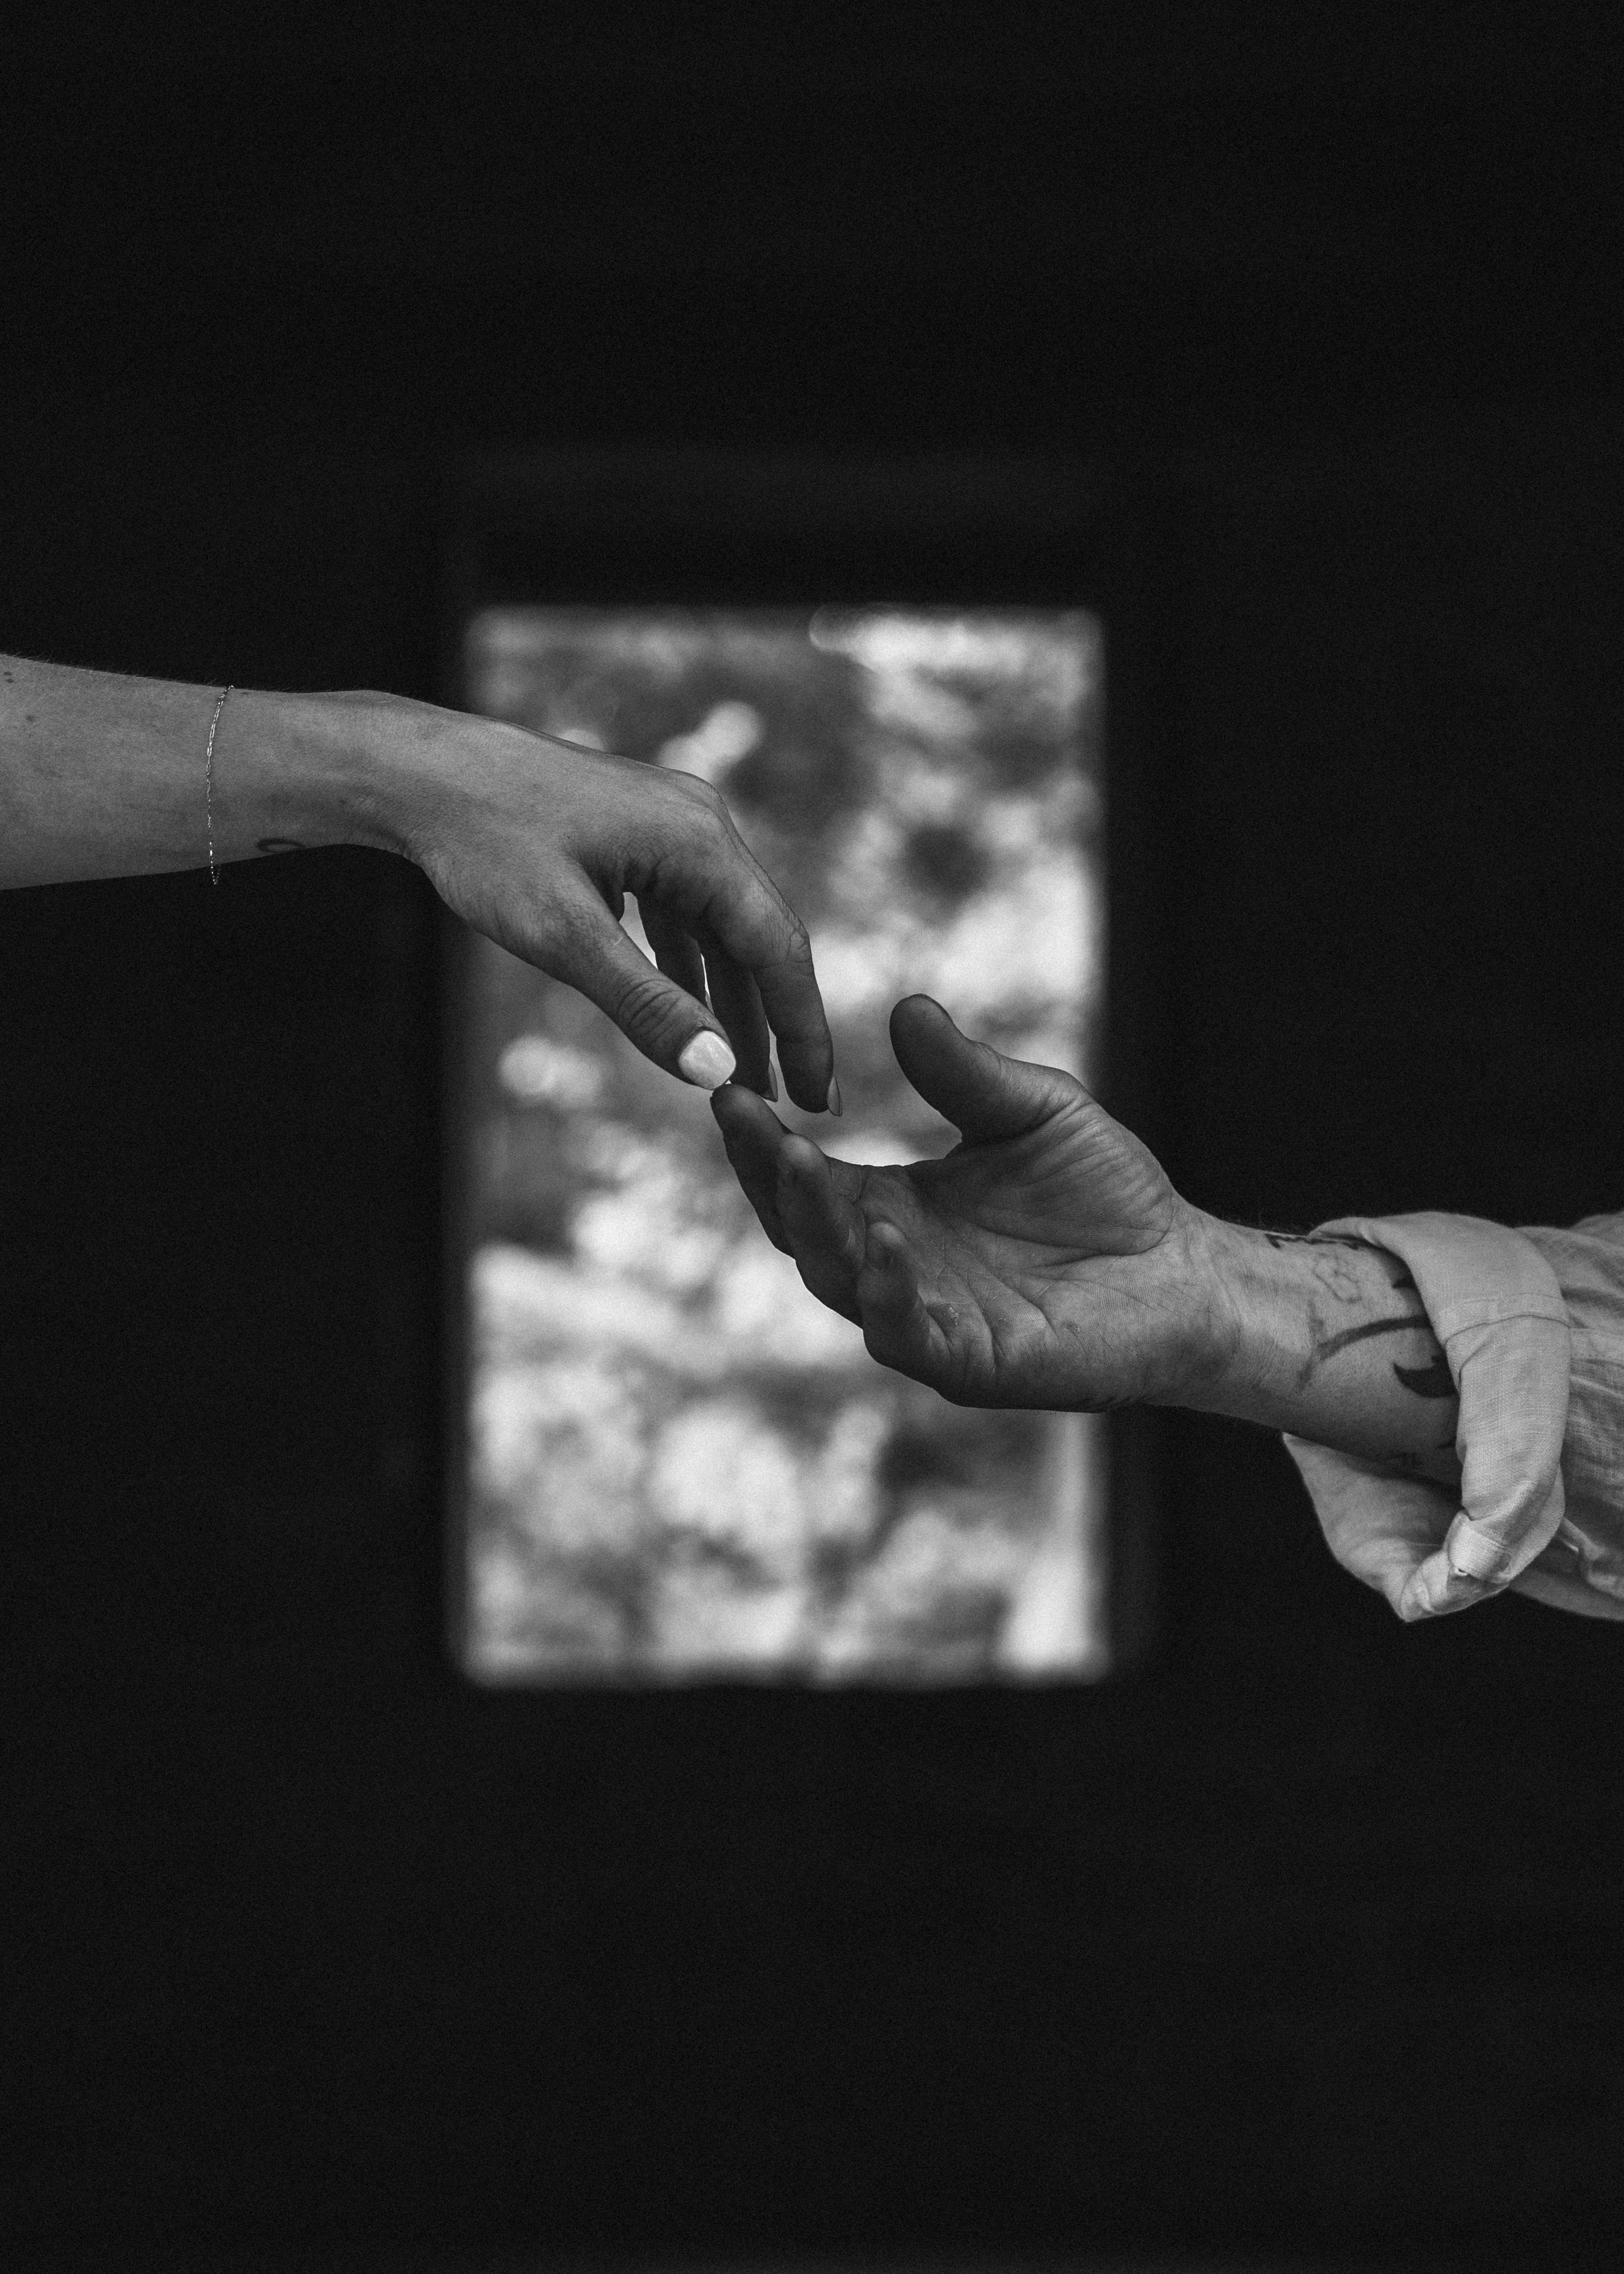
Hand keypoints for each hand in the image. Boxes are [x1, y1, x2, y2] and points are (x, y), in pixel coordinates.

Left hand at [374, 697, 836, 1105]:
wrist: (421, 773)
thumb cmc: (485, 844)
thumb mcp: (563, 936)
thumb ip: (645, 1004)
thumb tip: (716, 1071)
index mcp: (699, 840)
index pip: (778, 948)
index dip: (802, 1029)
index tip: (818, 1097)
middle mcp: (701, 823)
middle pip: (762, 937)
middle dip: (780, 1023)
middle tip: (799, 1102)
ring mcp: (672, 824)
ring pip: (723, 928)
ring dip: (734, 1001)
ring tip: (748, 1076)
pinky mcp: (640, 833)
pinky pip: (686, 910)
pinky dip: (694, 966)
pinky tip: (695, 1014)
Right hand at [710, 994, 1224, 1408]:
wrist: (1184, 1271)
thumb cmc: (1108, 1191)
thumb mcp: (1033, 1110)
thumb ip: (968, 1072)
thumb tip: (907, 1005)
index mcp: (893, 1207)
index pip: (806, 1177)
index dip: (763, 1138)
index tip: (732, 1085)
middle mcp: (892, 1265)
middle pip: (801, 1227)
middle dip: (767, 1173)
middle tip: (744, 1114)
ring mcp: (923, 1317)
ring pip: (838, 1279)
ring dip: (813, 1224)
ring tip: (800, 1161)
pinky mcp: (965, 1363)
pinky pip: (905, 1332)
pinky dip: (887, 1290)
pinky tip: (884, 1240)